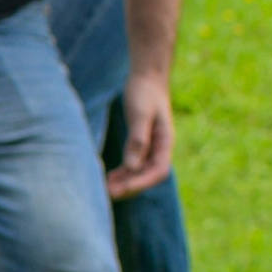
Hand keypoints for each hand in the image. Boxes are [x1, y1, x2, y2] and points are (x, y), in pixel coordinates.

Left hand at [107, 72, 174, 198]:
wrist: (147, 78)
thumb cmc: (145, 93)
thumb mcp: (141, 114)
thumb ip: (137, 140)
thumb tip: (132, 167)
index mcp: (165, 142)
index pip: (159, 171)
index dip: (141, 182)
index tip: (122, 188)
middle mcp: (160, 148)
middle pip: (149, 175)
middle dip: (131, 186)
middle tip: (109, 193)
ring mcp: (151, 147)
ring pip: (140, 172)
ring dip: (125, 182)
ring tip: (106, 189)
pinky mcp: (141, 143)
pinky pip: (134, 164)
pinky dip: (123, 173)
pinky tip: (110, 177)